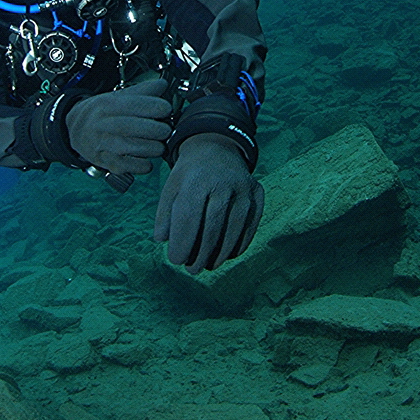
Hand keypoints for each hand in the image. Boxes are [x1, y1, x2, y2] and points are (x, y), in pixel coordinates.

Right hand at [66, 77, 171, 175]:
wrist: (74, 129)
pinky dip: (142, 165)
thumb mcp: (117, 96)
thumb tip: (163, 84)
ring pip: (131, 148)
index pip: (134, 105)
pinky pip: (128, 166)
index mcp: (108, 105)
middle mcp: (103, 124)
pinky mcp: (105, 162)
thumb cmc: (101, 112)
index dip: (155, 107)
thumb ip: (142, 91)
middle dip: (156, 129)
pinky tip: (146, 159)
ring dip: (152, 148)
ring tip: (158, 145)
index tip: (166, 109)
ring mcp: (103, 144)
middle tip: (166, 130)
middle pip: (133, 127)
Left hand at [154, 133, 263, 274]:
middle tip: (192, 269)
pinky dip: (238, 245)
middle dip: (201, 254)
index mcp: (196, 178)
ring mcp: (243, 188)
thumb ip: (164, 214)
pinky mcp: (257, 194)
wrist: (218, 149)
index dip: (182, 242)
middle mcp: (223, 182)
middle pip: (213, 227)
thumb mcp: (171, 187)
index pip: (189, 217)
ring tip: (208, 265)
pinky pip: (250, 226)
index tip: (175, 260)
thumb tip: (162, 240)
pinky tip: (226, 254)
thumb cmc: (189, 174)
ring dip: (220, 254)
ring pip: (233, 230)